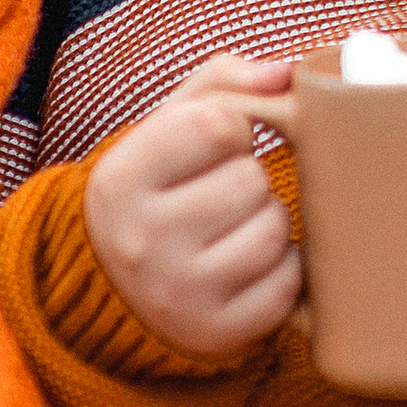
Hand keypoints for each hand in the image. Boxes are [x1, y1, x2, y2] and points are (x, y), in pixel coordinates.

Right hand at [83, 52, 302, 361]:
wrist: (118, 286)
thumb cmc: (160, 187)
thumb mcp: (167, 126)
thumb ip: (225, 82)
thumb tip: (288, 74)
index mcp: (119, 180)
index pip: (218, 123)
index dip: (234, 127)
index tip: (217, 145)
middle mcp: (139, 241)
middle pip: (252, 181)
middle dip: (250, 180)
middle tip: (223, 195)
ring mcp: (176, 293)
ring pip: (274, 231)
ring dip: (268, 223)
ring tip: (233, 229)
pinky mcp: (214, 332)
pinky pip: (287, 285)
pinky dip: (280, 271)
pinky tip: (247, 266)